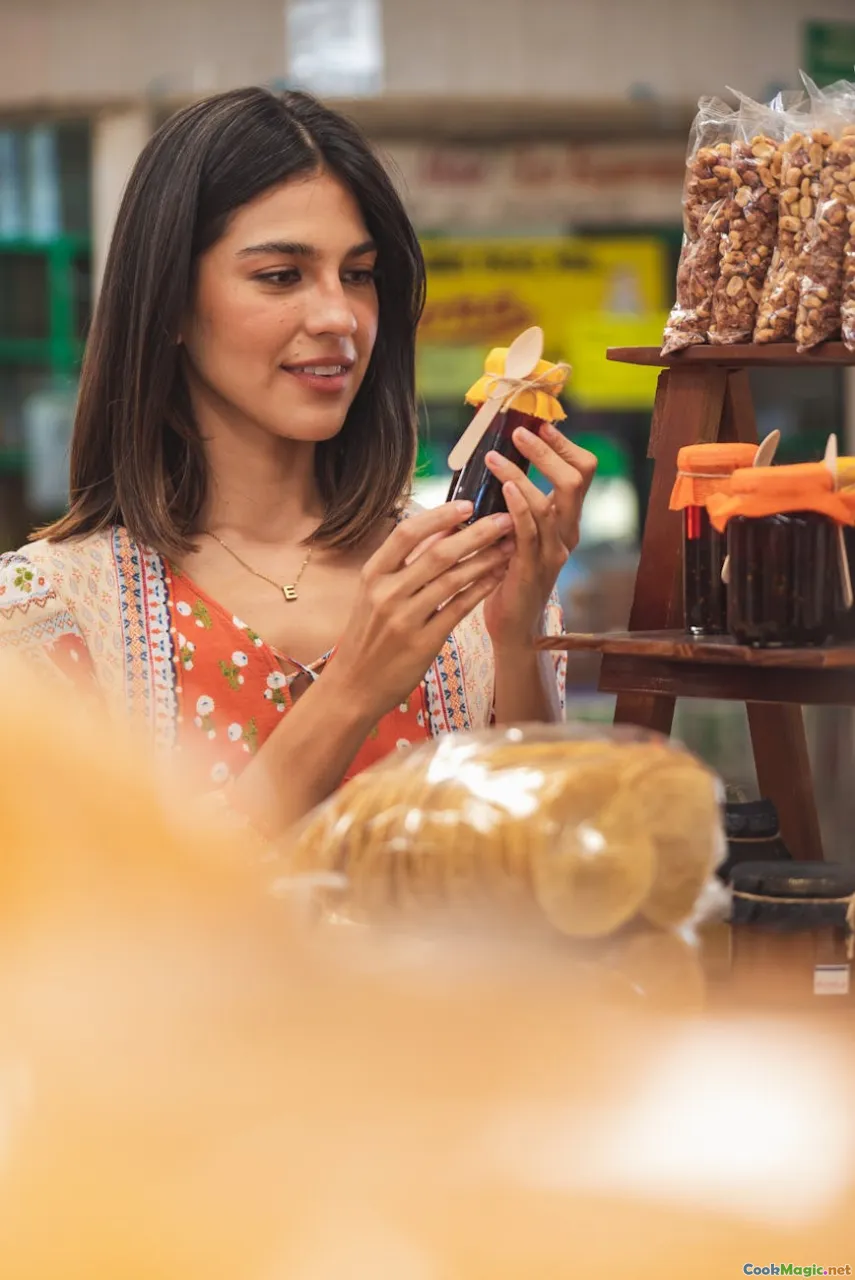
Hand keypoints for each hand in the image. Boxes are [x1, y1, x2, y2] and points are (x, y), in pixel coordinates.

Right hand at [326, 500, 514, 720]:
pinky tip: (497, 576)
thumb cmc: (368, 636)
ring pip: (453, 580)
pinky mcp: (424, 642)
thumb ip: (401, 565)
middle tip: (504, 519)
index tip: (468, 504)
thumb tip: (438, 529)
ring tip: (509, 546)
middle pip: (438, 553)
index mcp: (372, 575)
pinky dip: (481, 589)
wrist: (353, 686)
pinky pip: (459, 608)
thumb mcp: (372, 595)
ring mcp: (405, 619)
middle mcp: (386, 593)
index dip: (440, 516)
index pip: (407, 534)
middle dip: (477, 533)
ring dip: (486, 559)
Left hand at [482, 423, 596, 649]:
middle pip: (575, 480)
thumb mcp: (518, 532)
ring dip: (521, 475)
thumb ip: (516, 503)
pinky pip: (530, 532)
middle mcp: (567, 533)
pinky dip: (518, 506)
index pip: (582, 472)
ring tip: (494, 457)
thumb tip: (496, 462)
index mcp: (566, 521)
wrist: (513, 626)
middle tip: (519, 433)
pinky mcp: (533, 568)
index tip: (539, 425)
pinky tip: (504, 489)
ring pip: (549, 503)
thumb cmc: (509, 574)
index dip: (564, 445)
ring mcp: (553, 552)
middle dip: (548, 451)